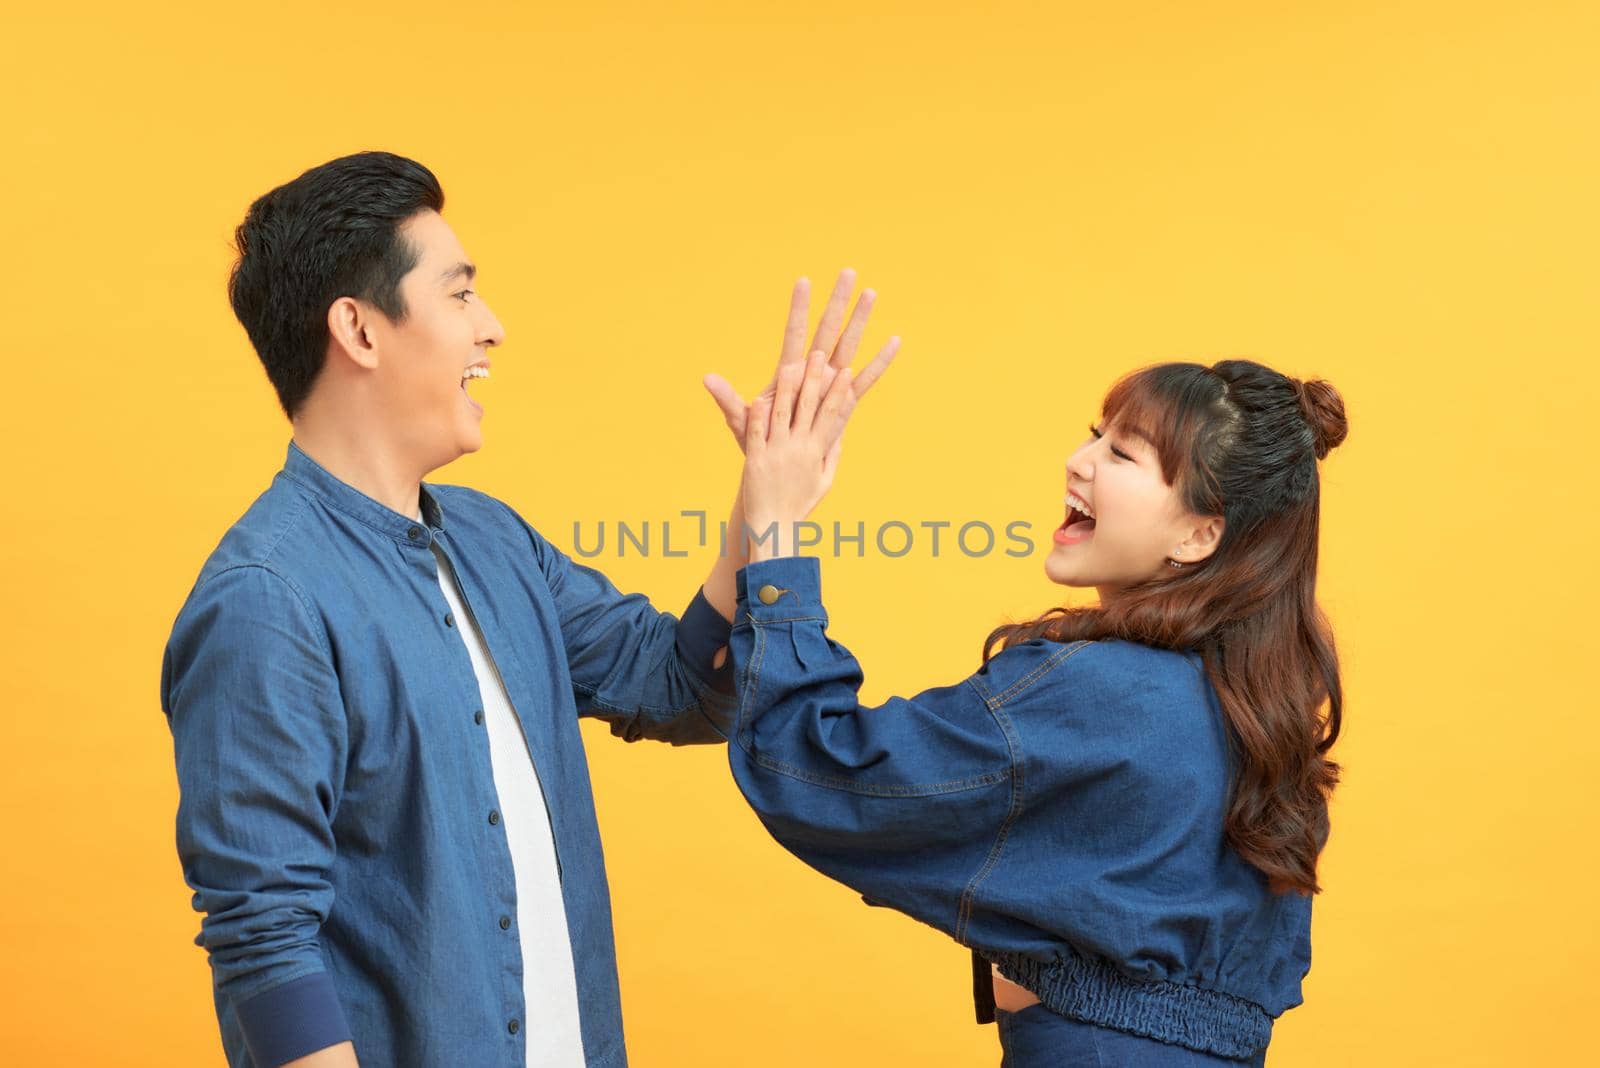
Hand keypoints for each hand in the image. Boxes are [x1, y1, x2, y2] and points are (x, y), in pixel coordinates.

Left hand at [704, 269, 899, 451]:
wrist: (778, 465)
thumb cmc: (759, 440)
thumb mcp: (742, 421)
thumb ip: (728, 400)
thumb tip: (706, 379)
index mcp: (787, 372)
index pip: (794, 332)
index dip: (799, 308)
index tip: (804, 279)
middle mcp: (811, 372)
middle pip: (827, 330)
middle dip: (837, 302)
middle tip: (848, 272)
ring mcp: (830, 384)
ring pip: (849, 346)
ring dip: (860, 321)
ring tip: (871, 292)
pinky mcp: (844, 402)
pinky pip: (865, 380)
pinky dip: (879, 362)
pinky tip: (894, 341)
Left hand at [741, 352, 855, 560]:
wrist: (774, 527)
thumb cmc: (800, 503)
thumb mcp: (824, 480)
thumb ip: (831, 453)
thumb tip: (840, 432)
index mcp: (817, 452)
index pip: (832, 416)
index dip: (839, 393)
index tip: (848, 372)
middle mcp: (800, 449)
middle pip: (809, 408)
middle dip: (815, 379)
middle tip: (820, 356)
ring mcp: (777, 454)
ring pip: (783, 415)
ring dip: (788, 389)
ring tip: (792, 366)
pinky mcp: (756, 460)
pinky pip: (757, 434)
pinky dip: (759, 416)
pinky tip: (761, 399)